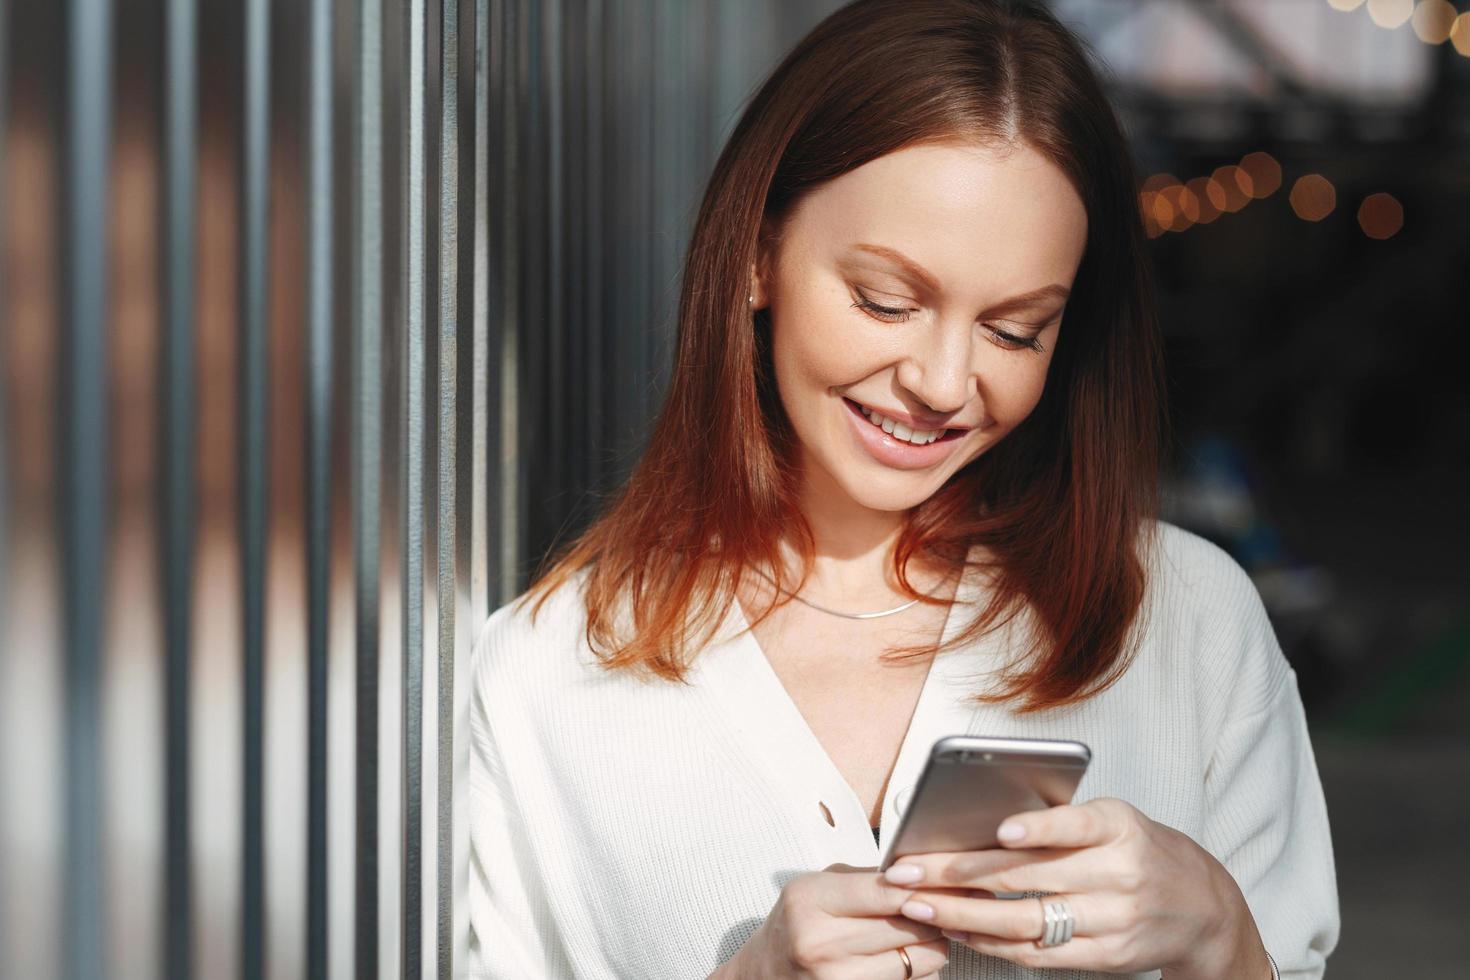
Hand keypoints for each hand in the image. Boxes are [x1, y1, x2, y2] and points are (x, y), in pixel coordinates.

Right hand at [719, 862, 967, 978]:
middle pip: (908, 925)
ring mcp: (836, 979)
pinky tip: (907, 956)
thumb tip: (920, 873)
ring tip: (925, 932)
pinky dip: (920, 969)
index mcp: (810, 901)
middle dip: (932, 913)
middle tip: (938, 904)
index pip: (883, 891)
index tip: (934, 880)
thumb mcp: (818, 886)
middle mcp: (820, 942)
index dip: (917, 884)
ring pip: (919, 959)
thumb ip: (865, 878)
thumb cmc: (799, 921)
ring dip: (932, 944)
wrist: (766, 972)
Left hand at [882, 798, 1271, 978]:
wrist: (1203, 907)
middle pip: (1029, 876)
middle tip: (908, 870)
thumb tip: (979, 822)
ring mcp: (1113, 920)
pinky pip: (1038, 953)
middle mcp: (1119, 874)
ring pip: (1026, 920)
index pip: (1076, 826)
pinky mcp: (1105, 957)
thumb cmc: (1138, 850)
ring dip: (964, 914)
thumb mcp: (1113, 820)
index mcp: (1119, 828)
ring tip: (917, 905)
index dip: (1038, 828)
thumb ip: (1061, 821)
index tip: (998, 830)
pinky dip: (992, 942)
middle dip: (959, 873)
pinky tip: (957, 931)